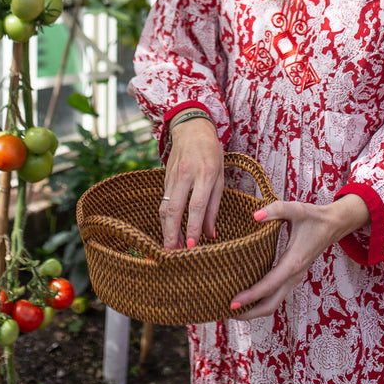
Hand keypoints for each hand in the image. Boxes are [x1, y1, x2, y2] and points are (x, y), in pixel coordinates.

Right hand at [160, 117, 223, 249]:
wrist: (191, 128)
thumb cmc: (211, 152)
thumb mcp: (220, 175)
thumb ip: (215, 205)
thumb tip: (211, 234)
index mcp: (205, 173)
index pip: (197, 206)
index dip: (194, 228)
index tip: (193, 248)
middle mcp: (186, 174)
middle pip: (174, 209)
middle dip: (172, 235)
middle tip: (172, 255)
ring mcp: (172, 176)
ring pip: (164, 207)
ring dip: (166, 230)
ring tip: (170, 249)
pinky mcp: (164, 177)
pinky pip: (163, 201)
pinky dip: (164, 219)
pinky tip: (169, 231)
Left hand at [230, 194, 370, 317]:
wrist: (333, 225)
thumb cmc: (313, 217)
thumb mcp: (295, 209)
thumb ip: (275, 210)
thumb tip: (255, 215)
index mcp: (293, 262)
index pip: (268, 285)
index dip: (250, 295)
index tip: (232, 302)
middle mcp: (293, 276)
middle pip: (270, 305)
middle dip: (249, 312)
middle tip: (226, 311)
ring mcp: (293, 278)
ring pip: (273, 302)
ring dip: (254, 309)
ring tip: (233, 308)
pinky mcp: (292, 276)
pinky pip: (275, 294)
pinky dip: (261, 299)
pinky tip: (247, 294)